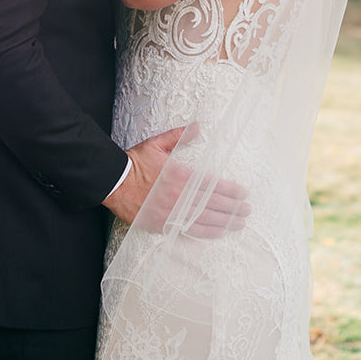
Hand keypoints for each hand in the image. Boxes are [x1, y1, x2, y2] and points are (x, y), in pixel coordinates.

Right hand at [102, 125, 250, 238]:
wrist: (113, 182)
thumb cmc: (135, 162)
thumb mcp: (156, 144)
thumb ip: (178, 136)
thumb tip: (197, 126)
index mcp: (180, 175)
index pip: (212, 184)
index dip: (230, 190)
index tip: (243, 193)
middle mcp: (179, 195)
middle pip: (212, 203)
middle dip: (232, 207)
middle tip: (247, 210)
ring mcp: (171, 211)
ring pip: (204, 219)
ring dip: (224, 221)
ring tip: (239, 223)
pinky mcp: (162, 224)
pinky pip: (188, 230)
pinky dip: (205, 232)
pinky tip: (218, 232)